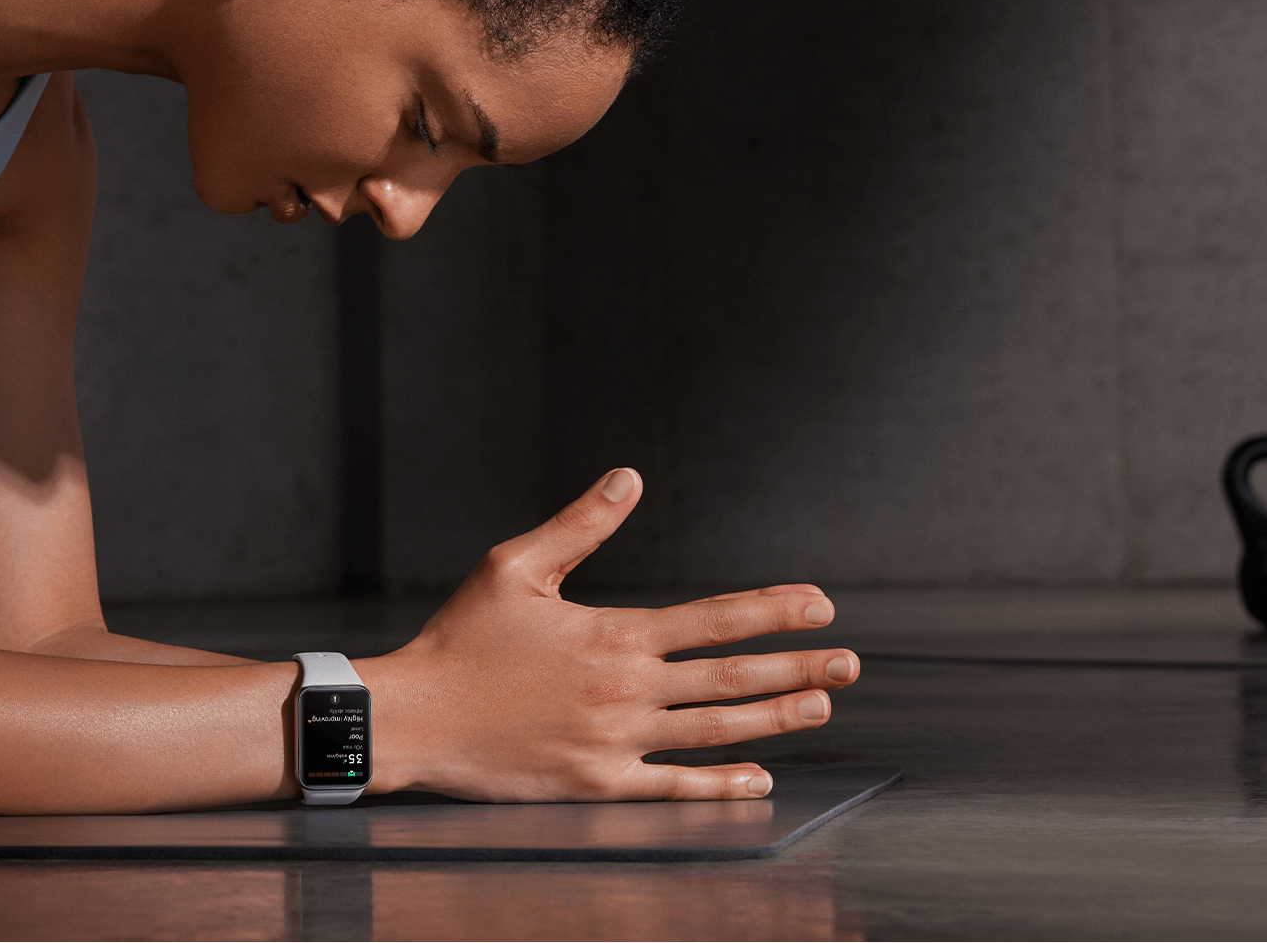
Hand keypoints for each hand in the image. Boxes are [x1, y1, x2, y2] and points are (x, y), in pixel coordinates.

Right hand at [363, 467, 858, 801]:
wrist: (416, 718)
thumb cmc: (460, 639)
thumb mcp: (514, 567)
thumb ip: (580, 525)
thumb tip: (629, 479)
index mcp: (614, 632)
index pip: (714, 617)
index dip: (774, 610)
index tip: (821, 605)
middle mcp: (627, 688)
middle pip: (731, 676)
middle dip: (798, 667)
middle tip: (850, 664)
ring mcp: (616, 741)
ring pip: (716, 730)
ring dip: (776, 718)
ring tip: (819, 706)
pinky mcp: (597, 783)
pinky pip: (674, 787)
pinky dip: (721, 784)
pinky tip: (759, 778)